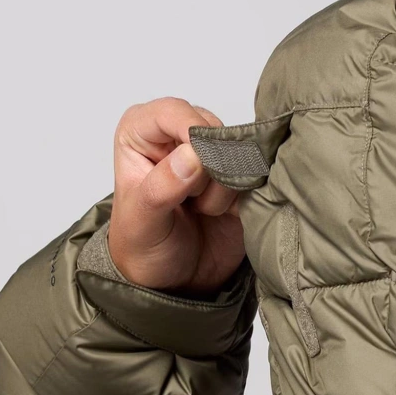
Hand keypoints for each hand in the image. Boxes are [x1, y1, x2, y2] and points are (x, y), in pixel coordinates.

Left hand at [107, 97, 245, 292]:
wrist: (173, 282)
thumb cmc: (143, 248)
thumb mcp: (143, 221)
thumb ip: (162, 186)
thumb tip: (193, 154)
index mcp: (142, 133)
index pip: (173, 112)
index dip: (190, 134)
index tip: (196, 167)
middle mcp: (177, 137)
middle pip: (212, 130)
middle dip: (208, 169)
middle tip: (191, 202)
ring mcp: (210, 157)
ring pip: (236, 153)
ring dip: (224, 188)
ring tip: (201, 211)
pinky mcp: (237, 177)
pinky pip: (254, 175)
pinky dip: (242, 198)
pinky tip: (220, 215)